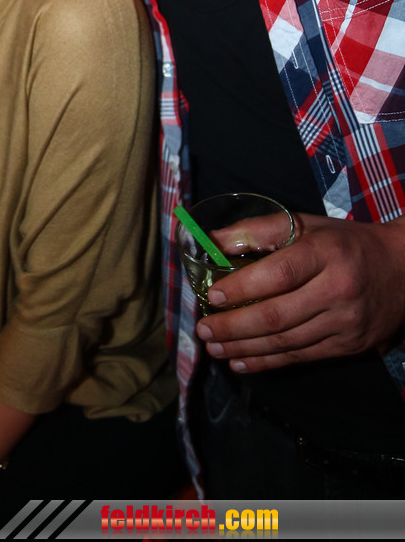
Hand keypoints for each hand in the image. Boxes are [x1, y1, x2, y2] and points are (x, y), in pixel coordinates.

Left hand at [196, 213, 404, 371]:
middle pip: (278, 315)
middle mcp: (339, 289)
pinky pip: (301, 358)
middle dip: (234, 326)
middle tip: (203, 329)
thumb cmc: (344, 243)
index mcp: (327, 252)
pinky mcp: (349, 346)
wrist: (404, 270)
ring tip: (213, 348)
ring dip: (244, 347)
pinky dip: (267, 363)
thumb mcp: (306, 225)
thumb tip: (212, 241)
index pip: (279, 274)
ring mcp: (346, 323)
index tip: (212, 296)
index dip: (242, 288)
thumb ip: (259, 231)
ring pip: (286, 342)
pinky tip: (240, 361)